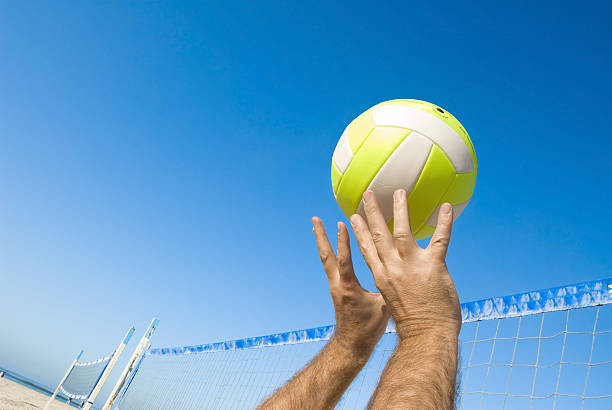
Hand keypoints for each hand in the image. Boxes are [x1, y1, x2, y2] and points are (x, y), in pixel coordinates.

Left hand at [312, 217, 389, 357]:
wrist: (352, 345)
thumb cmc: (368, 328)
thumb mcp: (383, 308)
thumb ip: (391, 289)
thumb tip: (406, 272)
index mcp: (348, 288)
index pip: (344, 260)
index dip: (343, 242)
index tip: (342, 223)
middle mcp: (337, 285)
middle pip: (326, 256)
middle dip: (321, 236)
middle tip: (315, 219)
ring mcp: (335, 286)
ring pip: (326, 259)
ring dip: (322, 241)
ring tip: (317, 225)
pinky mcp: (336, 289)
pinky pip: (330, 265)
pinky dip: (329, 252)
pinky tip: (330, 245)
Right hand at [349, 190, 460, 340]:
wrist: (426, 337)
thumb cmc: (412, 324)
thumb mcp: (392, 302)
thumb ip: (392, 284)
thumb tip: (394, 279)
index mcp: (381, 276)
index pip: (366, 248)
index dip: (359, 231)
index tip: (353, 217)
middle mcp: (393, 268)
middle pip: (379, 234)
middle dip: (372, 212)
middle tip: (368, 194)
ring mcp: (412, 266)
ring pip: (403, 231)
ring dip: (400, 209)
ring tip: (398, 192)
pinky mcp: (434, 267)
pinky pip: (440, 239)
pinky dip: (444, 222)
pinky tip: (446, 207)